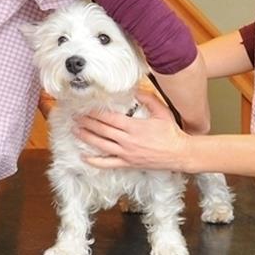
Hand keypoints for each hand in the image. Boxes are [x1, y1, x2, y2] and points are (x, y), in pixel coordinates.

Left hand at [74, 91, 190, 171]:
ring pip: (101, 145)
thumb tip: (135, 90)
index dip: (96, 113)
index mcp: (134, 127)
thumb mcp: (162, 111)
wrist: (179, 153)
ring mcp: (126, 153)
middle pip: (102, 130)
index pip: (109, 118)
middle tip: (75, 116)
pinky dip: (95, 161)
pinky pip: (108, 163)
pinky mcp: (128, 163)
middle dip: (87, 122)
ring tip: (75, 130)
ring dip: (87, 137)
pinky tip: (85, 157)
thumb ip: (148, 99)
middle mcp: (127, 140)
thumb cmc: (171, 133)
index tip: (86, 108)